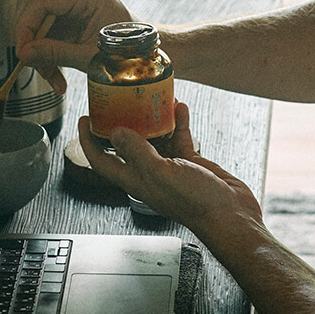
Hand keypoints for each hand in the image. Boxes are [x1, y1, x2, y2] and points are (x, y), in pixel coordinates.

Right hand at [15, 0, 132, 94]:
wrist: (143, 52)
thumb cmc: (129, 49)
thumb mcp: (91, 56)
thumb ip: (56, 53)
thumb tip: (25, 53)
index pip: (39, 1)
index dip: (25, 27)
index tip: (22, 52)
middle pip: (31, 5)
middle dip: (28, 38)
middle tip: (31, 62)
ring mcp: (71, 0)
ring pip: (34, 20)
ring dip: (37, 50)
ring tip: (51, 75)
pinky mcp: (68, 14)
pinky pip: (45, 29)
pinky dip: (45, 52)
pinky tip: (55, 72)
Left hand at [79, 102, 263, 248]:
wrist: (229, 215)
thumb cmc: (195, 203)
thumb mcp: (160, 173)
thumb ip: (137, 152)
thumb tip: (115, 133)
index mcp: (135, 180)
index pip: (101, 161)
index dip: (88, 141)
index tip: (84, 119)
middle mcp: (148, 173)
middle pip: (126, 145)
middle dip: (121, 122)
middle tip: (119, 100)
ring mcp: (169, 168)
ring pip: (154, 137)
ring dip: (153, 118)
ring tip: (152, 98)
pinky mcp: (189, 164)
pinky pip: (179, 138)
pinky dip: (178, 122)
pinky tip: (180, 108)